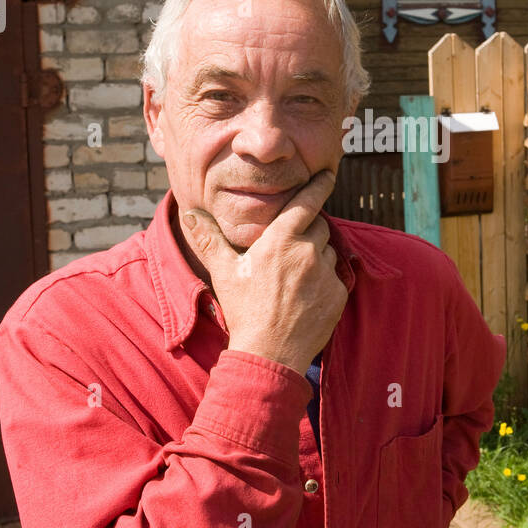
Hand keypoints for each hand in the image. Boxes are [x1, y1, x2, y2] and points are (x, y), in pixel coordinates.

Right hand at [183, 170, 347, 374]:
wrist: (269, 354)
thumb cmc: (244, 310)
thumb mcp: (223, 272)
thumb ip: (209, 239)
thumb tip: (189, 214)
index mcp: (282, 239)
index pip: (307, 201)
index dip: (318, 185)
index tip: (327, 174)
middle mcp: (308, 251)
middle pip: (318, 226)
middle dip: (307, 231)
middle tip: (288, 250)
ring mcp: (326, 273)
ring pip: (327, 252)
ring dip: (315, 256)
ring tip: (293, 278)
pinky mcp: (338, 295)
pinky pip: (335, 277)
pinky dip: (324, 281)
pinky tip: (305, 296)